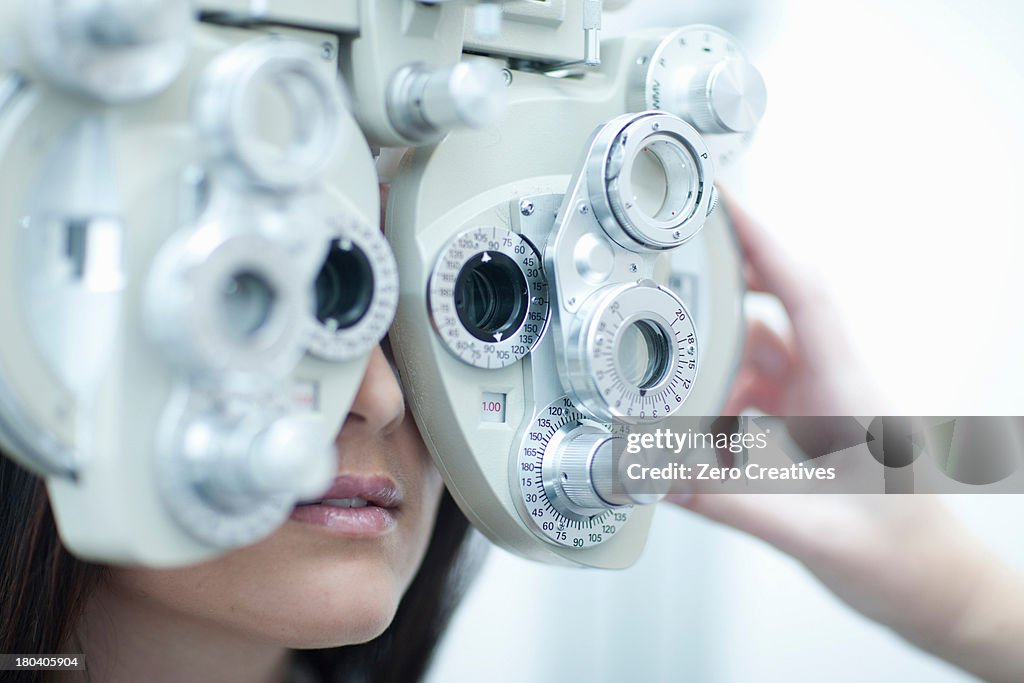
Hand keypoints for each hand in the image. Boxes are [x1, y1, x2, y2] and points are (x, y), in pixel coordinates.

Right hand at [669, 193, 1023, 682]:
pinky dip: (721, 400)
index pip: (802, 290)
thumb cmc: (903, 556)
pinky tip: (698, 430)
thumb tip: (659, 474)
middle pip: (772, 307)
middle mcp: (833, 384)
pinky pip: (756, 392)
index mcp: (846, 388)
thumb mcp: (810, 531)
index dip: (761, 237)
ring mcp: (823, 404)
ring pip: (758, 353)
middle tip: (666, 268)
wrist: (935, 588)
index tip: (721, 201)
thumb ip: (729, 503)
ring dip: (715, 359)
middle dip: (719, 284)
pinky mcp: (811, 426)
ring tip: (670, 376)